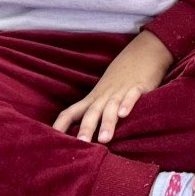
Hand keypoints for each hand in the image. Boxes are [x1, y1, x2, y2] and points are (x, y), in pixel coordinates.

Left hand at [53, 31, 173, 142]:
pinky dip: (127, 104)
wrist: (143, 51)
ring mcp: (121, 90)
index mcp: (93, 98)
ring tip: (104, 139)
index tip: (50, 142)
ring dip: (107, 123)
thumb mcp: (105, 92)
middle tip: (80, 144)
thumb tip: (81, 134)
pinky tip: (124, 114)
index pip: (70, 112)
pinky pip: (132, 95)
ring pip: (111, 107)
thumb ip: (95, 111)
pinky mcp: (139, 86)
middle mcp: (104, 95)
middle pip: (92, 113)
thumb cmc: (122, 77)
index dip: (60, 126)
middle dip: (85, 129)